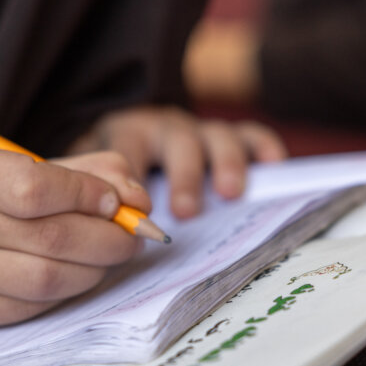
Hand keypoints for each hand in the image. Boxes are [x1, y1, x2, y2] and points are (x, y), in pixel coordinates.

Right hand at [0, 146, 147, 330]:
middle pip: (49, 239)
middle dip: (107, 240)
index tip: (115, 203)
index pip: (34, 188)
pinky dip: (66, 293)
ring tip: (107, 258)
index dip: (87, 196)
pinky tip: (75, 277)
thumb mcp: (35, 168)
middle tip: (131, 238)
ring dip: (93, 271)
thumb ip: (93, 174)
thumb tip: (140, 201)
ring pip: (45, 280)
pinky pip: (30, 308)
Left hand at [67, 105, 286, 218]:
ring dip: (224, 163)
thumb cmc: (113, 172)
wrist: (132, 135)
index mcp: (127, 134)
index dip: (133, 176)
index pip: (127, 148)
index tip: (138, 208)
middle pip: (178, 143)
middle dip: (183, 177)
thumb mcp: (92, 177)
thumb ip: (93, 196)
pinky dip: (264, 147)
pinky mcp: (231, 136)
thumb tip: (97, 237)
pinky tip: (274, 167)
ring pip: (217, 137)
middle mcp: (166, 128)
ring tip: (228, 194)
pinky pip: (251, 135)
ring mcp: (201, 131)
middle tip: (186, 212)